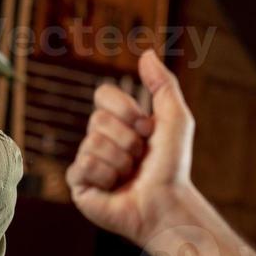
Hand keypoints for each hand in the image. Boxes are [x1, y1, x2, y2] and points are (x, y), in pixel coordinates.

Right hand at [66, 49, 194, 244]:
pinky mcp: (79, 185)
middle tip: (140, 158)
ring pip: (92, 143)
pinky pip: (82, 166)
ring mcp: (87, 162)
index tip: (146, 128)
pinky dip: (105, 176)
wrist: (167, 203)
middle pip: (97, 119)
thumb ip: (163, 84)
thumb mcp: (175, 118)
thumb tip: (146, 52)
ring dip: (120, 161)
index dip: (125, 109)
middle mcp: (99, 139)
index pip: (103, 94)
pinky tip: (115, 188)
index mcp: (117, 121)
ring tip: (130, 176)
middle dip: (127, 139)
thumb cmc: (173, 165)